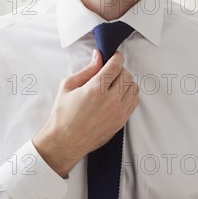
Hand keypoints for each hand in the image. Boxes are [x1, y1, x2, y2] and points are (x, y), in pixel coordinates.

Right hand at [32, 50, 139, 176]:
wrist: (65, 142)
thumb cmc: (63, 114)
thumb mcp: (68, 86)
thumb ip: (87, 70)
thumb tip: (98, 56)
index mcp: (95, 89)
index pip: (116, 66)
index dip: (116, 57)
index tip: (114, 56)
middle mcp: (110, 100)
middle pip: (127, 75)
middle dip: (120, 69)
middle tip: (111, 71)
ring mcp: (118, 112)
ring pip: (133, 88)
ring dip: (126, 82)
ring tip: (114, 84)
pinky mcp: (121, 121)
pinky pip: (134, 102)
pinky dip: (129, 94)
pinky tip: (118, 95)